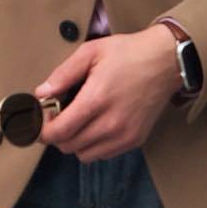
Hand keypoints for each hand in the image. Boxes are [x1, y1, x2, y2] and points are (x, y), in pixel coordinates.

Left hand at [34, 25, 180, 161]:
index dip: (43, 129)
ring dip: (75, 141)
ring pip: (85, 155)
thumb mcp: (90, 52)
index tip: (43, 117)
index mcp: (96, 100)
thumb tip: (41, 94)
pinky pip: (103, 154)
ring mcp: (125, 135)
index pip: (59, 133)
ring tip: (79, 119)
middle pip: (68, 146)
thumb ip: (63, 74)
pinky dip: (94, 145)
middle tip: (60, 114)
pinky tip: (97, 124)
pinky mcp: (135, 140)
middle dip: (57, 134)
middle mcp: (111, 123)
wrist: (166, 61)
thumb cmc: (127, 53)